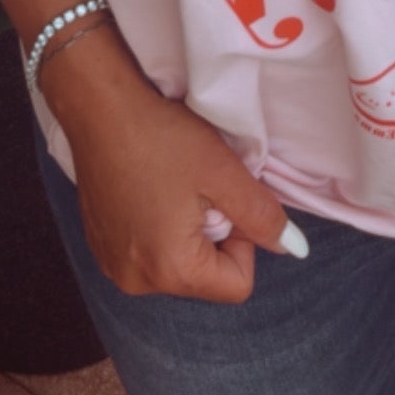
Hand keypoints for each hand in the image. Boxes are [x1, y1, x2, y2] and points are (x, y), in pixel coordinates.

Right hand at [67, 85, 300, 301]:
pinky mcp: (100, 248)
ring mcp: (113, 267)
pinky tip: (148, 189)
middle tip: (197, 189)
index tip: (223, 199)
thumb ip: (262, 216)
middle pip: (205, 277)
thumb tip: (294, 250)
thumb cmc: (163, 137)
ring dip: (186, 233)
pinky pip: (148, 254)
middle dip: (213, 237)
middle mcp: (137, 282)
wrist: (99, 109)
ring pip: (177, 265)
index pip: (237, 285)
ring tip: (171, 186)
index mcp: (171, 271)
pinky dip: (158, 229)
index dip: (244, 241)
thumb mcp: (224, 173)